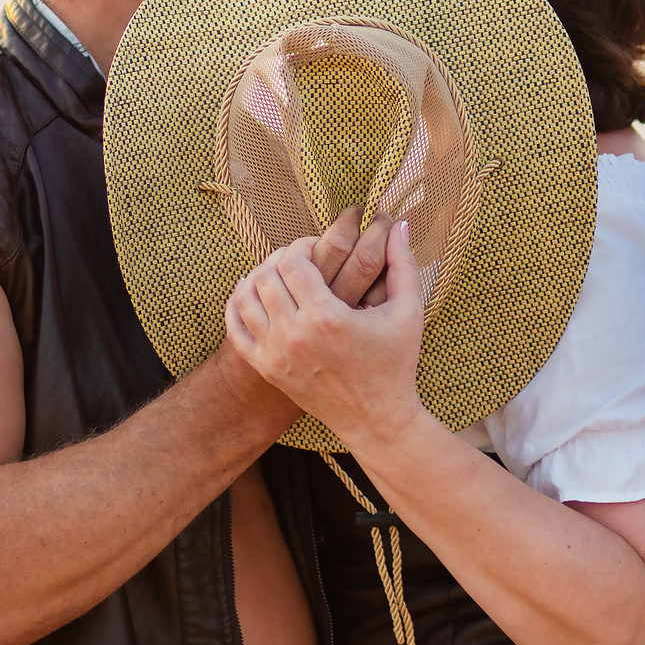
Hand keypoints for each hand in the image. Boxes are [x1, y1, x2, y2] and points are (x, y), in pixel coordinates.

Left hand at [225, 220, 426, 449]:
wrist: (376, 420)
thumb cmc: (396, 364)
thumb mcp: (409, 312)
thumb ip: (403, 265)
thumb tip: (399, 225)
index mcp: (327, 318)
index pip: (291, 262)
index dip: (300, 245)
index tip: (315, 247)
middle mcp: (294, 336)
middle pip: (264, 276)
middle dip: (278, 258)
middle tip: (296, 258)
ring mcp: (276, 355)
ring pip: (244, 299)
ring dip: (257, 278)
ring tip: (277, 274)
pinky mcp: (267, 369)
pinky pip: (235, 328)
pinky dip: (238, 305)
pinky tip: (254, 296)